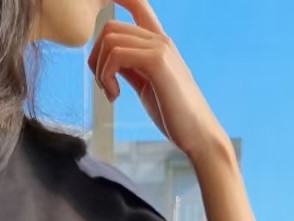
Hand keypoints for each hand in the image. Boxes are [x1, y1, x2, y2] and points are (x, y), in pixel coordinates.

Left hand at [88, 0, 230, 165]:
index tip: (101, 23)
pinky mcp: (157, 61)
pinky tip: (115, 97)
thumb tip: (112, 64)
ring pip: (110, 40)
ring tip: (111, 94)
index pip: (136, 4)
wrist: (198, 133)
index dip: (118, 2)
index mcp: (158, 43)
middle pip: (110, 27)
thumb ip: (131, 70)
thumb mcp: (147, 86)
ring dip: (100, 71)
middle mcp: (159, 39)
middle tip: (104, 86)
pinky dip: (107, 77)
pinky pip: (116, 55)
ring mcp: (160, 47)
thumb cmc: (173, 115)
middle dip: (96, 58)